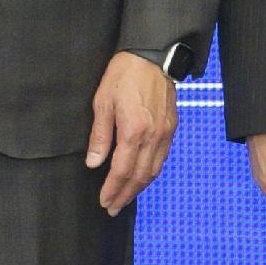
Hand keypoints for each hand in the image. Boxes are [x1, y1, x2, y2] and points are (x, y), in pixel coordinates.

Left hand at [87, 53, 177, 214]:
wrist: (152, 55)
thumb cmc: (124, 74)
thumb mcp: (103, 102)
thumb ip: (100, 136)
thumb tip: (94, 163)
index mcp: (134, 130)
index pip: (122, 170)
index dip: (113, 189)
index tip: (104, 202)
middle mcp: (153, 136)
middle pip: (140, 176)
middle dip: (126, 195)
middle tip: (113, 208)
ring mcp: (165, 132)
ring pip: (154, 170)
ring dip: (140, 187)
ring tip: (126, 197)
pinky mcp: (171, 127)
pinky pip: (162, 157)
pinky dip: (151, 172)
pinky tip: (142, 176)